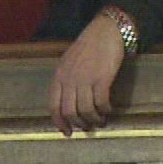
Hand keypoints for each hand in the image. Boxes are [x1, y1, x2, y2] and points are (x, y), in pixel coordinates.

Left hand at [49, 13, 126, 134]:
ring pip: (86, 111)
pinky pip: (101, 103)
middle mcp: (69, 79)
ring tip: (100, 121)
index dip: (59, 122)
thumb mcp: (69, 62)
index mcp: (59, 75)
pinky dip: (105, 110)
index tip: (67, 133)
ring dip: (94, 120)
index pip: (53, 106)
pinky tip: (109, 110)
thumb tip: (69, 103)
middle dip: (79, 124)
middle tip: (87, 128)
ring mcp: (85, 79)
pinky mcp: (101, 79)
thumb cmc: (87, 46)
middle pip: (70, 112)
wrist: (104, 31)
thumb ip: (66, 80)